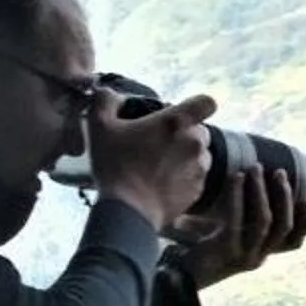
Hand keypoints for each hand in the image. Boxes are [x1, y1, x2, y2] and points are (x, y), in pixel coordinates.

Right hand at [87, 86, 215, 228]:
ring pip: (201, 154)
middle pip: (201, 130)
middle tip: (160, 143)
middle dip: (185, 133)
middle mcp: (194, 143)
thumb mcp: (99, 126)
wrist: (128, 211)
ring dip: (186, 155)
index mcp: (176, 122)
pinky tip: (163, 182)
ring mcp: (200, 168)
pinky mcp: (199, 190)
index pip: (206, 103)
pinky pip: (197, 176)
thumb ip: (106, 100)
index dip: (197, 105)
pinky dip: (185, 176)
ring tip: (161, 164)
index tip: (182, 113)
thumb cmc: (114, 166)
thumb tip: (112, 94)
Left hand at [170, 165, 305, 289]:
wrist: (179, 276)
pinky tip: (236, 177)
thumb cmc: (202, 253)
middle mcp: (257, 257)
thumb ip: (242, 221)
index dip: (305, 223)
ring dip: (263, 192)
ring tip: (257, 169)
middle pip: (283, 227)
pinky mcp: (226, 250)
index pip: (293, 243)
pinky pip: (237, 218)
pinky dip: (238, 194)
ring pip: (264, 221)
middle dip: (284, 197)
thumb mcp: (228, 237)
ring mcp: (243, 255)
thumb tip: (249, 184)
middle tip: (280, 172)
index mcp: (261, 255)